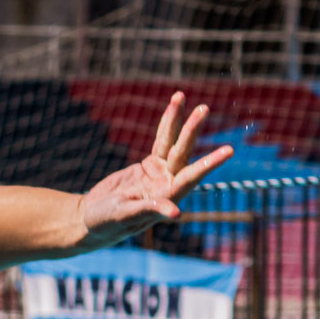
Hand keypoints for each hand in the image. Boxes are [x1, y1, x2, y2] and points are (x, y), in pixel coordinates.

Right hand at [78, 93, 231, 246]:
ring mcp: (160, 173)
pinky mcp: (149, 166)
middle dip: (191, 130)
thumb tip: (177, 213)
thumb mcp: (125, 216)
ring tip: (180, 95)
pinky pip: (160, 141)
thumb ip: (150, 210)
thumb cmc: (106, 224)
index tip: (228, 150)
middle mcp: (168, 184)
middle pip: (183, 153)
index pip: (191, 177)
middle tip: (203, 109)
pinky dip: (166, 124)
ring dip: (179, 121)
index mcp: (167, 198)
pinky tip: (173, 106)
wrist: (91, 220)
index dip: (209, 163)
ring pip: (172, 143)